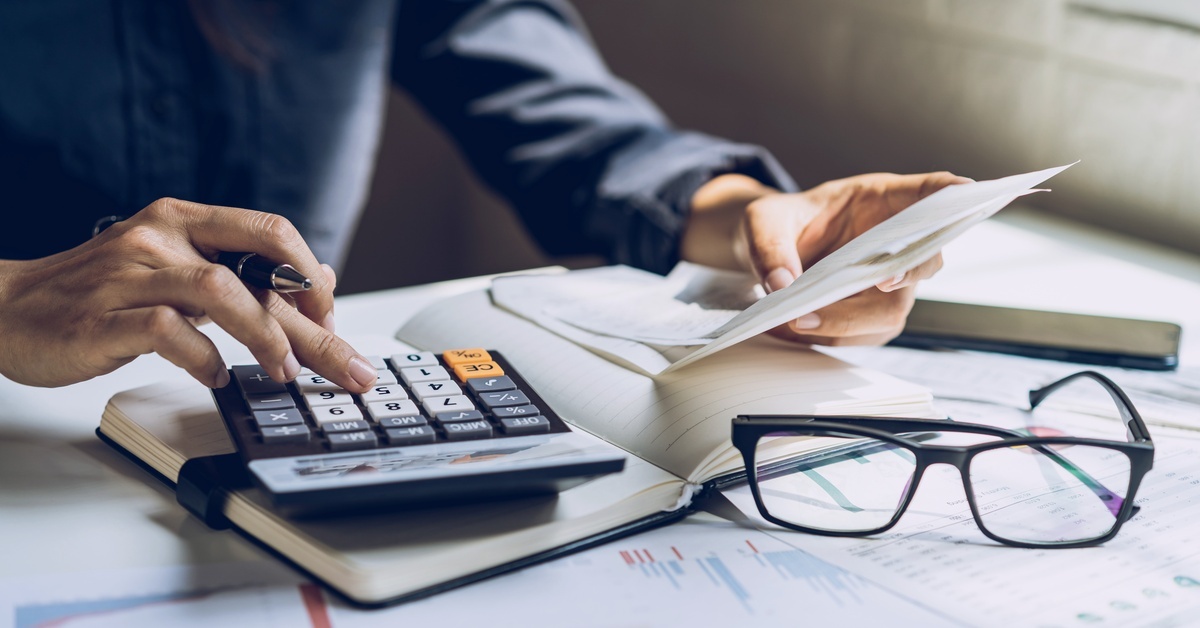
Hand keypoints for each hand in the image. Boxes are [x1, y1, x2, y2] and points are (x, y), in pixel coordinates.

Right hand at [0, 198, 376, 391]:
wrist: (4, 308)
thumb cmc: (98, 293)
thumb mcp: (176, 268)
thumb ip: (243, 271)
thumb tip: (318, 277)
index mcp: (184, 219)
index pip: (270, 231)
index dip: (312, 276)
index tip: (332, 318)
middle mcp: (161, 237)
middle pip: (259, 271)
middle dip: (315, 325)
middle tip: (349, 368)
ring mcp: (131, 274)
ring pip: (220, 292)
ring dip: (265, 337)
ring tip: (284, 372)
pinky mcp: (103, 317)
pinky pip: (169, 332)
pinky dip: (202, 358)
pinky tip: (214, 377)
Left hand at [682, 171, 969, 345]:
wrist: (767, 254)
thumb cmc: (777, 224)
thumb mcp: (761, 221)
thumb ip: (769, 245)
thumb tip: (783, 284)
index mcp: (882, 199)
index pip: (930, 192)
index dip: (952, 193)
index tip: (966, 191)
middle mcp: (896, 242)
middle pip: (923, 260)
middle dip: (904, 273)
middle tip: (879, 281)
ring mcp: (889, 281)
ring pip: (892, 309)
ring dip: (849, 320)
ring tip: (798, 319)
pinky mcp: (871, 314)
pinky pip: (865, 333)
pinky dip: (830, 335)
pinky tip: (794, 327)